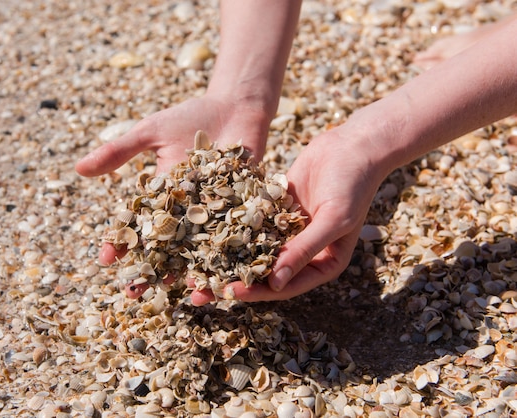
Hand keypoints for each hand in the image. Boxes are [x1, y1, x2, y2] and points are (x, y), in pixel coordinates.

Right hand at [80, 94, 270, 297]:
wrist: (236, 106)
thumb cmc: (192, 116)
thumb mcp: (151, 132)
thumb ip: (119, 151)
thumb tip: (78, 169)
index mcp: (162, 196)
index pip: (137, 224)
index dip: (120, 241)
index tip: (105, 259)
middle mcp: (186, 211)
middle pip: (166, 246)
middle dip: (150, 269)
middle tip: (135, 293)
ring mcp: (215, 214)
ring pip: (199, 249)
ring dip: (189, 271)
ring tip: (179, 291)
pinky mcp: (243, 212)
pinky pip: (236, 238)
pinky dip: (229, 256)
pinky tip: (222, 275)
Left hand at [191, 127, 385, 304]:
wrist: (354, 145)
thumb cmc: (353, 186)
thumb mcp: (333, 220)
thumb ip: (305, 250)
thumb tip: (276, 283)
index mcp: (321, 265)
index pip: (283, 285)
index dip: (255, 291)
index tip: (226, 291)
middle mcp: (301, 252)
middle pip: (261, 273)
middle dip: (230, 280)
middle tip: (197, 290)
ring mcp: (286, 231)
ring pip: (251, 249)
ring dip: (224, 257)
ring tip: (192, 266)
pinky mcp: (275, 210)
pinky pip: (250, 223)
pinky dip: (230, 228)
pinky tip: (203, 231)